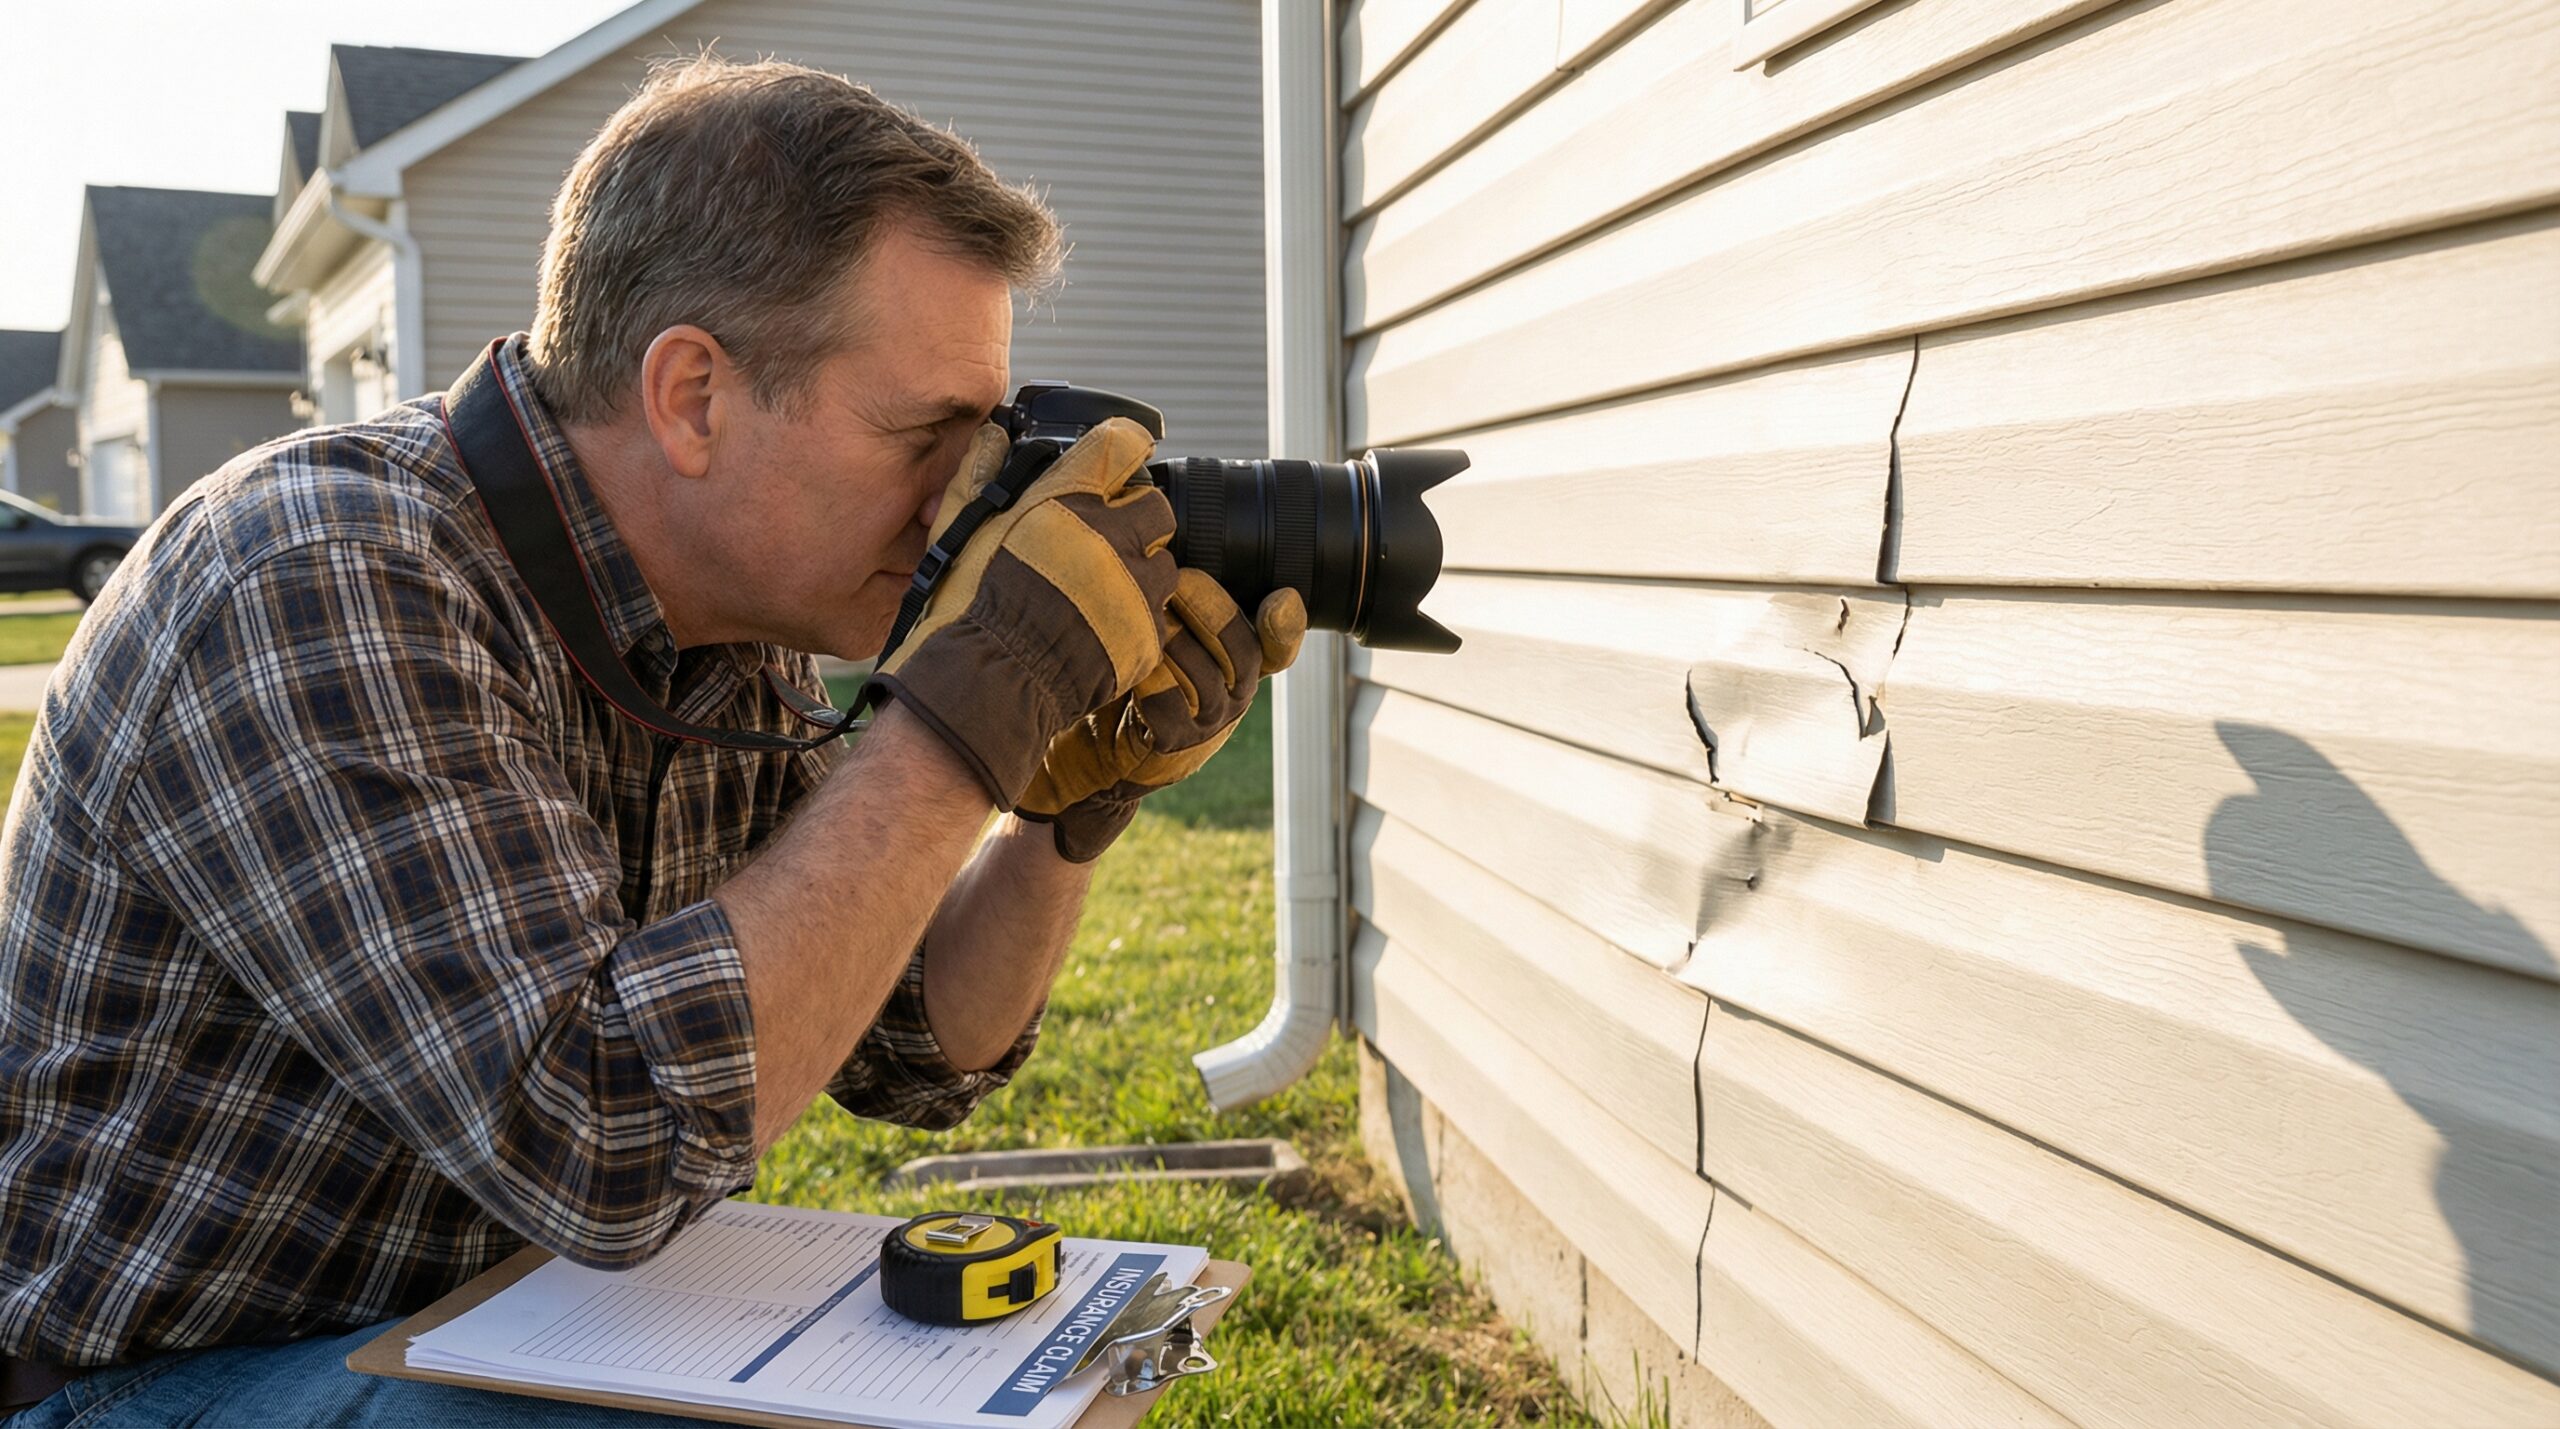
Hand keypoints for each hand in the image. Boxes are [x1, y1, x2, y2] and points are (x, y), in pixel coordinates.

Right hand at [867, 419, 1176, 807]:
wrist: (987, 687)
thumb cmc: (964, 606)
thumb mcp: (960, 531)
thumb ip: (979, 477)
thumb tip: (992, 437)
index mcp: (1068, 500)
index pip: (1123, 444)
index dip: (1120, 450)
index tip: (1116, 460)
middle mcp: (1111, 537)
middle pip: (1156, 507)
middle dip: (1135, 519)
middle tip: (1104, 540)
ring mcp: (1135, 589)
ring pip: (1164, 563)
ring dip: (1140, 571)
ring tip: (1100, 592)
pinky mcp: (1146, 636)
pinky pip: (1157, 616)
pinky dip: (1136, 619)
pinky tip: (1099, 629)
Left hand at [1016, 572, 1306, 860]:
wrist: (1094, 737)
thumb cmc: (1129, 667)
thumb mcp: (1158, 625)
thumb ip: (1178, 592)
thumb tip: (1170, 528)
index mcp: (1240, 660)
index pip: (1279, 644)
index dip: (1285, 624)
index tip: (1279, 598)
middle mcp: (1236, 691)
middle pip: (1242, 647)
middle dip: (1207, 605)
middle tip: (1173, 576)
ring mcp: (1210, 722)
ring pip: (1204, 673)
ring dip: (1170, 638)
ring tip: (1140, 611)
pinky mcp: (1177, 742)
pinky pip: (1169, 702)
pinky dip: (1147, 675)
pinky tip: (1127, 659)